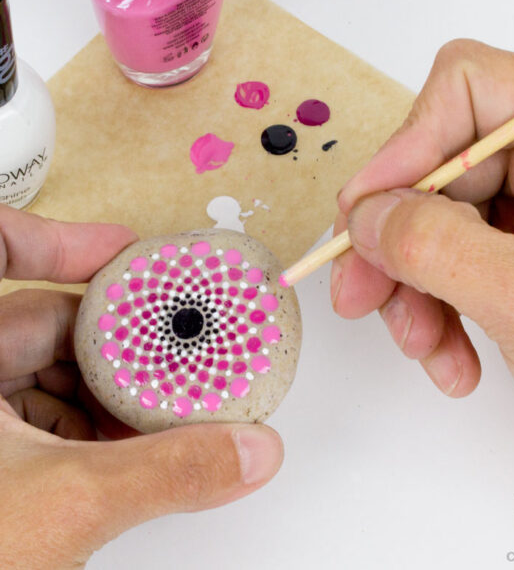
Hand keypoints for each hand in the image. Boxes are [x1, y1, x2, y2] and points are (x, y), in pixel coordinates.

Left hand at [0, 207, 281, 568]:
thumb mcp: (63, 504)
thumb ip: (167, 472)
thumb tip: (246, 449)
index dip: (57, 239)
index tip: (119, 250)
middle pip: (41, 325)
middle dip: (112, 346)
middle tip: (164, 350)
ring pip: (43, 376)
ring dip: (103, 396)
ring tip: (151, 414)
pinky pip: (36, 417)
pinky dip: (82, 428)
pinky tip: (117, 452)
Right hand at [331, 39, 513, 457]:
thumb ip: (438, 247)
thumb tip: (366, 216)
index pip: (471, 91)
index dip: (406, 148)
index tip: (363, 216)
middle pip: (439, 172)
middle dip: (395, 242)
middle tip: (359, 296)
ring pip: (437, 228)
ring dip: (413, 291)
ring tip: (423, 348)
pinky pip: (456, 269)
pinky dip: (439, 315)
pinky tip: (452, 361)